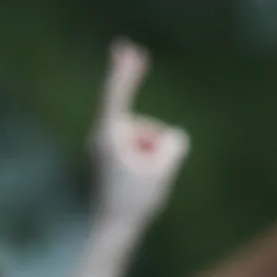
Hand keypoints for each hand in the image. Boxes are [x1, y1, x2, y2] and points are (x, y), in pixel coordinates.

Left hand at [91, 39, 189, 229]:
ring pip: (144, 140)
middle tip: (148, 176)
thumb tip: (173, 138)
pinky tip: (144, 185)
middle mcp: (103, 137)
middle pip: (143, 127)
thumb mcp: (163, 170)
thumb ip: (172, 146)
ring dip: (153, 157)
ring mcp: (105, 148)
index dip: (125, 70)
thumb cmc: (136, 200)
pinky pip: (139, 151)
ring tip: (143, 184)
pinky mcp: (110, 159)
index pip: (117, 94)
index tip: (126, 48)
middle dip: (156, 148)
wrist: (114, 228)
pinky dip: (149, 163)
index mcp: (110, 135)